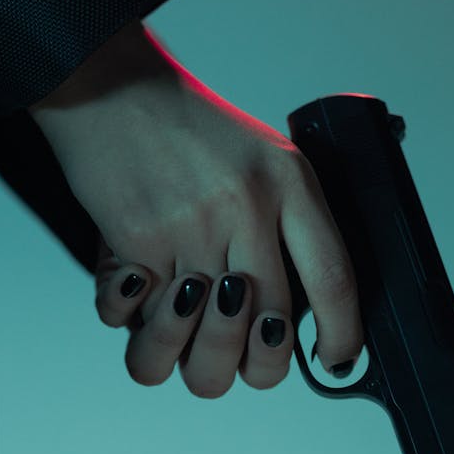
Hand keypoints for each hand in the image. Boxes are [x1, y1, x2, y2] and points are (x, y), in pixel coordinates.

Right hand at [32, 20, 364, 395]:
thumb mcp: (264, 158)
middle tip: (247, 345)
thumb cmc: (190, 132)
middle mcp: (246, 209)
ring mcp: (190, 231)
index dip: (343, 337)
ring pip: (202, 347)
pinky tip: (137, 288)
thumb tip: (297, 313)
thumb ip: (288, 224)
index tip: (333, 360)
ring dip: (196, 354)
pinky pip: (137, 323)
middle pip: (270, 334)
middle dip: (262, 364)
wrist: (110, 89)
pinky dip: (134, 321)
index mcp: (290, 183)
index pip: (335, 281)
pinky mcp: (136, 244)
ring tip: (191, 324)